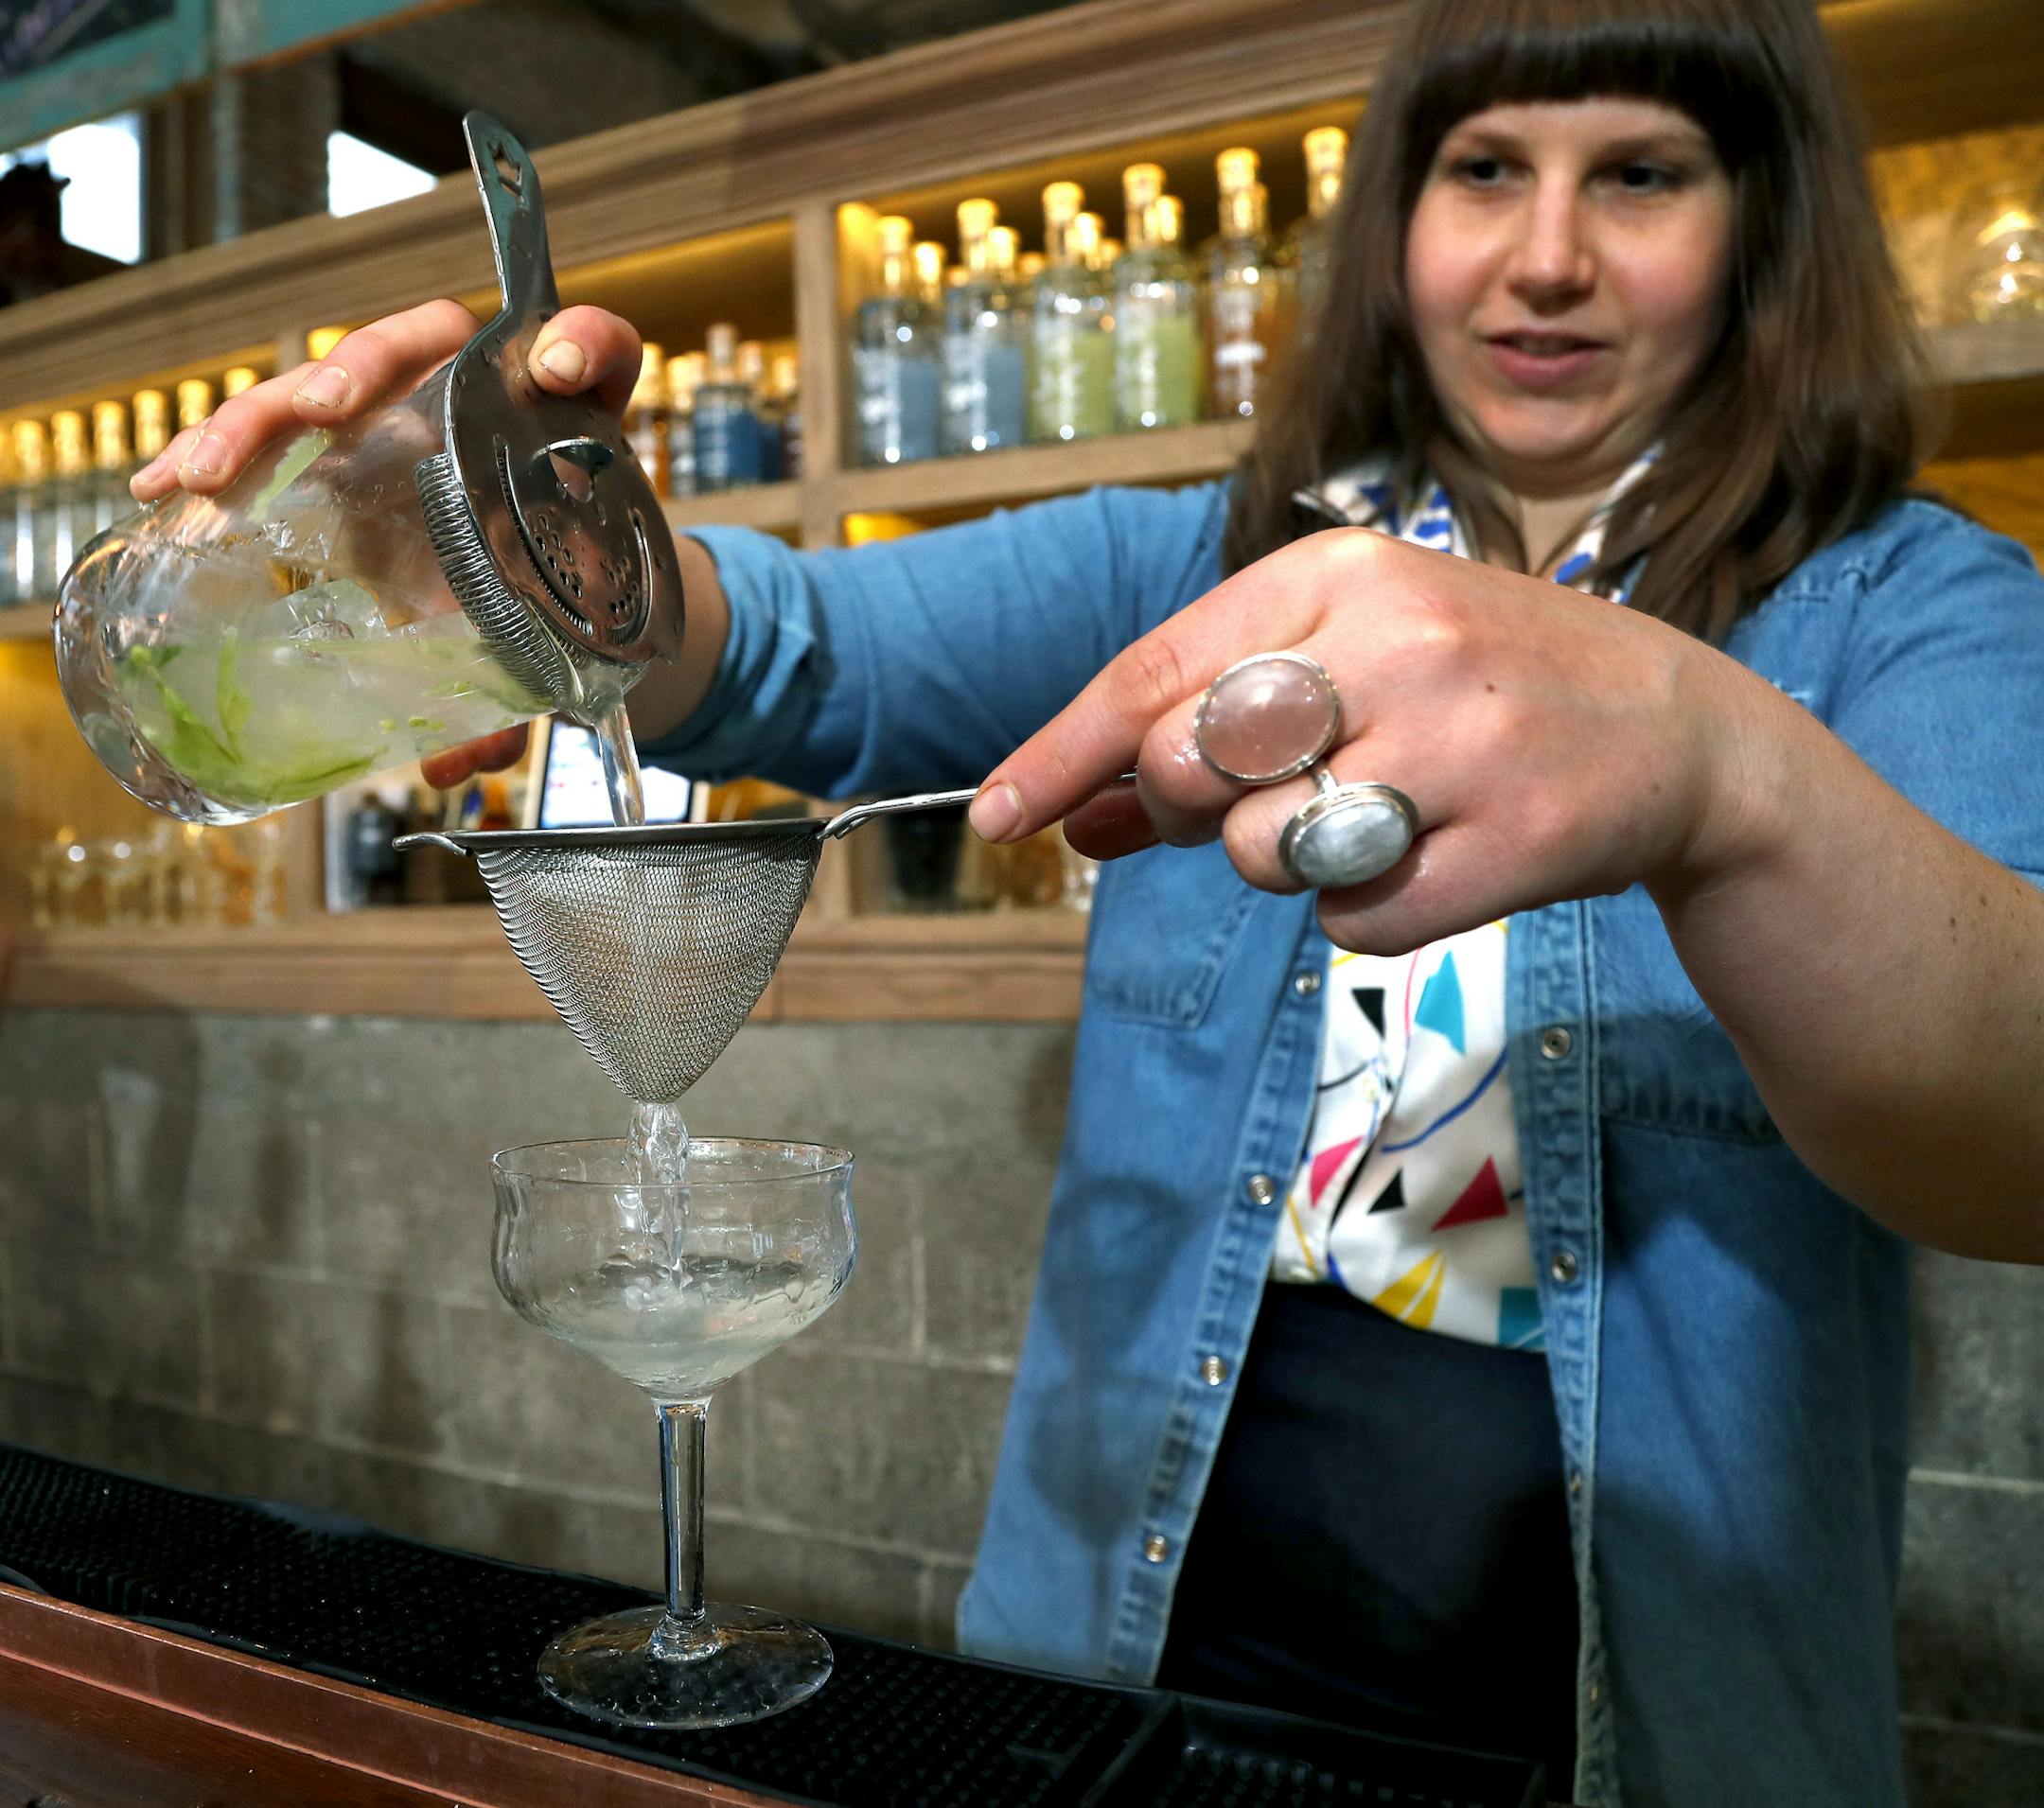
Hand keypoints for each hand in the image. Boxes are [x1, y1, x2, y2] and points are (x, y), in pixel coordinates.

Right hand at [131, 299, 650, 786]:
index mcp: (546, 423)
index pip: (587, 349)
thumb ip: (535, 682)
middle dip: (356, 369)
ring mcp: (391, 413)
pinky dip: (212, 449)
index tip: (562, 367)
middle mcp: (466, 396)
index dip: (583, 345)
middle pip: (413, 346)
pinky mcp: (332, 446)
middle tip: (323, 410)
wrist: (528, 583)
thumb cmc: (548, 577)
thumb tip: (471, 761)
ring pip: (321, 385)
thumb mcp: (555, 625)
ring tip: (205, 467)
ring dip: (255, 419)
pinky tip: (163, 484)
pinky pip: (268, 431)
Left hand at [970, 528, 1780, 954]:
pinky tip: (1432, 859)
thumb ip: (1205, 734)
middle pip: (1188, 763)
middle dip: (1183, 809)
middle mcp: (1399, 640)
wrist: (1678, 730)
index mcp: (1342, 574)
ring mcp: (1463, 741)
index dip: (1059, 752)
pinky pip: (1355, 923)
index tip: (993, 818)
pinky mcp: (1516, 842)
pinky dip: (1367, 913)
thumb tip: (1072, 817)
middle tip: (1254, 802)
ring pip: (1261, 852)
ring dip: (1284, 862)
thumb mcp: (1347, 663)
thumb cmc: (1477, 689)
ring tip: (1374, 816)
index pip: (1155, 671)